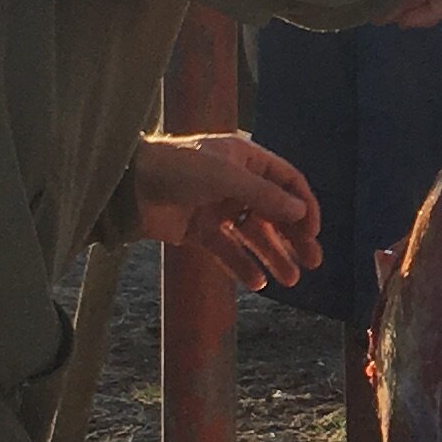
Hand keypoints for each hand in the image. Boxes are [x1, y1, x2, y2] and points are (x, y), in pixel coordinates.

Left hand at [132, 131, 321, 289]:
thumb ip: (265, 196)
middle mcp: (236, 183)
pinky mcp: (200, 230)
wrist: (128, 187)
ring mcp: (218, 208)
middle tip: (313, 262)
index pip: (286, 182)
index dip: (303, 205)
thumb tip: (301, 214)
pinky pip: (228, 250)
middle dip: (294, 237)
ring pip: (253, 235)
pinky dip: (242, 265)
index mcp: (245, 160)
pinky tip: (257, 282)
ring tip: (291, 280)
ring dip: (273, 255)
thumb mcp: (226, 177)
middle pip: (274, 212)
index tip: (313, 232)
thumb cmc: (178, 169)